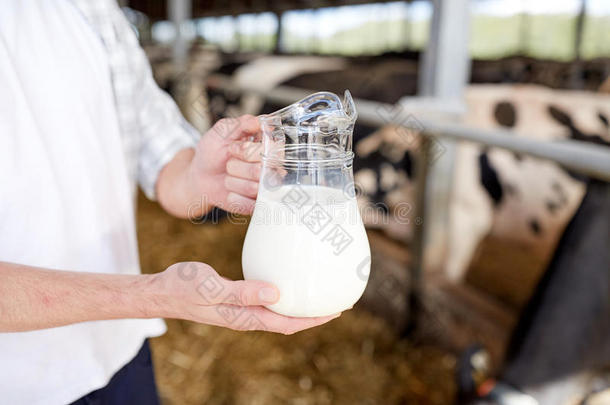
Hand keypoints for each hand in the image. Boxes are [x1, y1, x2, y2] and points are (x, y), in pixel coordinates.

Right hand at [153, 262, 340, 334]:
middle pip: (287, 320)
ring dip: (298, 305)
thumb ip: (242, 292)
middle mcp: (246, 315)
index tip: (336, 311)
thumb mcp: (211, 287)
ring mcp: (241, 308)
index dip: (312, 320)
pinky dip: (282, 294)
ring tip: (316, 292)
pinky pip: (266, 299)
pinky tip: (286, 281)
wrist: (163, 290)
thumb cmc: (184, 287)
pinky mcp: (236, 298)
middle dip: (312, 314)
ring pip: (278, 311)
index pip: (286, 323)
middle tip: (336, 300)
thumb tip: (275, 294)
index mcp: (244, 316)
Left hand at [188, 115, 263, 215]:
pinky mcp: (258, 205)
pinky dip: (232, 196)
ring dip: (232, 181)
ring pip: (253, 188)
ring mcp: (267, 188)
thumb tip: (262, 122)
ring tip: (229, 176)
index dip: (246, 150)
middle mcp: (273, 168)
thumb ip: (242, 123)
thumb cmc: (214, 152)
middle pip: (260, 170)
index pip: (271, 149)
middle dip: (236, 166)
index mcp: (269, 147)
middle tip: (229, 163)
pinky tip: (229, 191)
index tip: (232, 148)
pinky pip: (248, 204)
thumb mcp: (223, 131)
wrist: (201, 176)